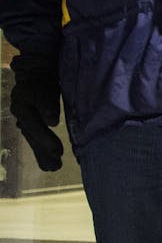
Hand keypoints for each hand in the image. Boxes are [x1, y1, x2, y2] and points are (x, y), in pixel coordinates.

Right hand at [10, 52, 61, 170]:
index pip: (35, 127)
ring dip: (42, 154)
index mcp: (22, 108)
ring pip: (33, 140)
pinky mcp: (30, 123)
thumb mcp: (44, 89)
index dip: (46, 139)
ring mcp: (24, 121)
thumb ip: (48, 104)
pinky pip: (35, 138)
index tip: (58, 152)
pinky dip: (41, 148)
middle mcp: (21, 117)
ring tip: (54, 168)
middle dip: (44, 153)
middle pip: (33, 137)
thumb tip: (52, 121)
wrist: (34, 75)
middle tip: (56, 167)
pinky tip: (48, 159)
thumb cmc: (41, 82)